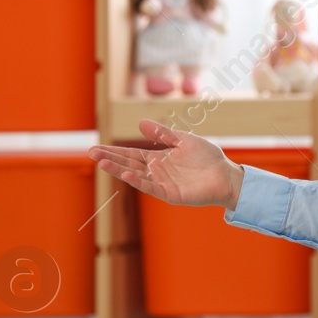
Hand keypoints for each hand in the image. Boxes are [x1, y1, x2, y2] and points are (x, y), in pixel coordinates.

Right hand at [87, 119, 242, 207]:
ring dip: (119, 169)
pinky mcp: (171, 194)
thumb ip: (162, 133)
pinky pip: (152, 187)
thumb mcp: (182, 140)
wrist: (226, 174)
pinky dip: (138, 181)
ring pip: (136, 176)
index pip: (131, 155)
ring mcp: (163, 184)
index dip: (114, 152)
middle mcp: (157, 172)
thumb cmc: (207, 158)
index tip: (96, 148)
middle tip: (90, 153)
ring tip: (102, 162)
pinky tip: (126, 174)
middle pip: (129, 164)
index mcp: (158, 159)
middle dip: (110, 159)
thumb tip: (140, 123)